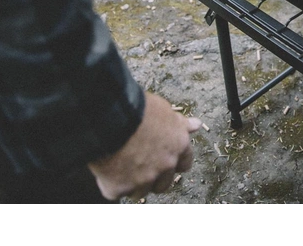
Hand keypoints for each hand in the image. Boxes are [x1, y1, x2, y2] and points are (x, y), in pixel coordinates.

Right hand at [88, 91, 202, 200]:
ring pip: (141, 191)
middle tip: (139, 163)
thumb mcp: (163, 110)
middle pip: (164, 183)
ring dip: (133, 182)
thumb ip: (180, 123)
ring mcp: (143, 180)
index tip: (164, 159)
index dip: (174, 162)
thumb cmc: (136, 109)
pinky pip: (116, 192)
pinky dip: (111, 183)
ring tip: (120, 164)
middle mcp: (165, 165)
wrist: (110, 119)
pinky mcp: (120, 188)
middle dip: (154, 177)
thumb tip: (196, 125)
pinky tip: (106, 167)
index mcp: (178, 145)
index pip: (184, 164)